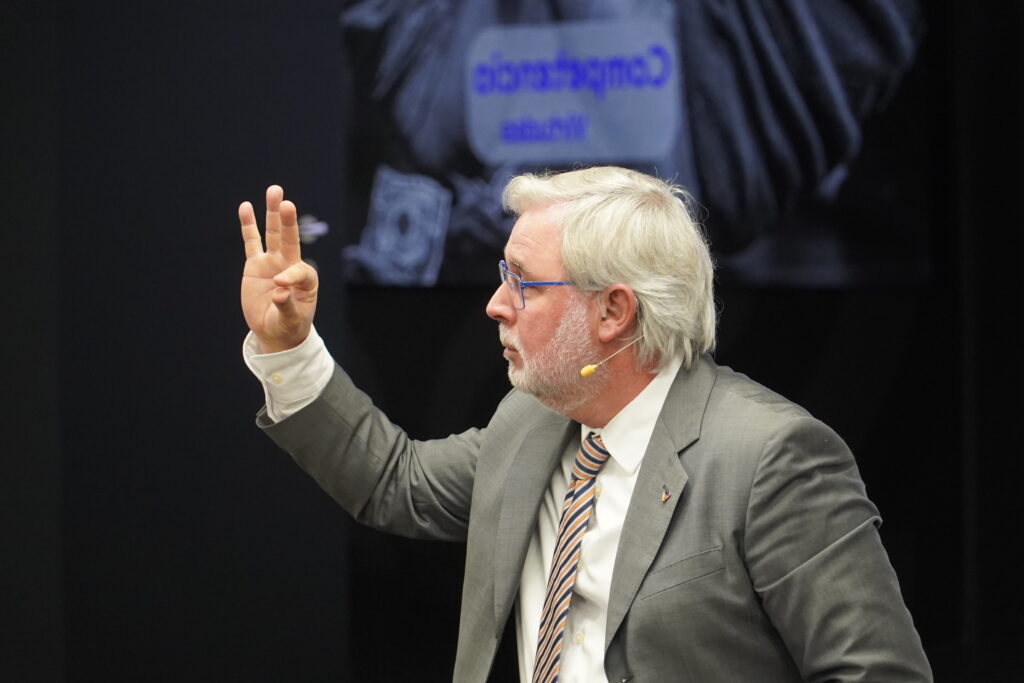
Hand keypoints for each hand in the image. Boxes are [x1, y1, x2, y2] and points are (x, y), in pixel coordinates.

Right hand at [239, 185, 317, 352]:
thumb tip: (280, 291)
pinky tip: (246, 206)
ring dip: (273, 213)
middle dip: (288, 222)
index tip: (280, 285)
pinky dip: (249, 225)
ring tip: (274, 190)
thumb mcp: (291, 321)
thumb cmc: (288, 326)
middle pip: (290, 240)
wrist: (275, 331)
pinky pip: (252, 242)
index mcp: (306, 280)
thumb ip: (287, 307)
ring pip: (273, 234)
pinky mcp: (256, 264)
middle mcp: (291, 265)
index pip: (300, 271)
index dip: (291, 276)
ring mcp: (273, 262)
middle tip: (287, 203)